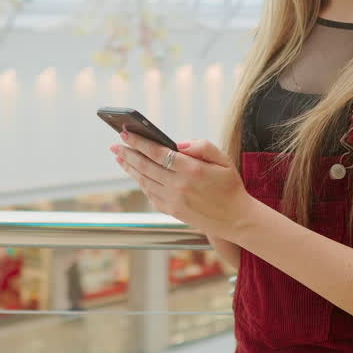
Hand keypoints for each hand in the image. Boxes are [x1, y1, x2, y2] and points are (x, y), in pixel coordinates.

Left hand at [110, 129, 256, 238]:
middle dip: (128, 153)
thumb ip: (201, 146)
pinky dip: (141, 183)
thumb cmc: (230, 186)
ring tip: (120, 157)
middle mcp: (179, 186)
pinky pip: (150, 194)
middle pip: (146, 166)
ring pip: (144, 181)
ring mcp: (173, 200)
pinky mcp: (172, 211)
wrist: (236, 219)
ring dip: (130, 168)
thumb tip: (177, 144)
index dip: (139, 142)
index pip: (158, 152)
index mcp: (192, 170)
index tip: (125, 133)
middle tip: (115, 144)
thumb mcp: (223, 159)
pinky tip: (136, 174)